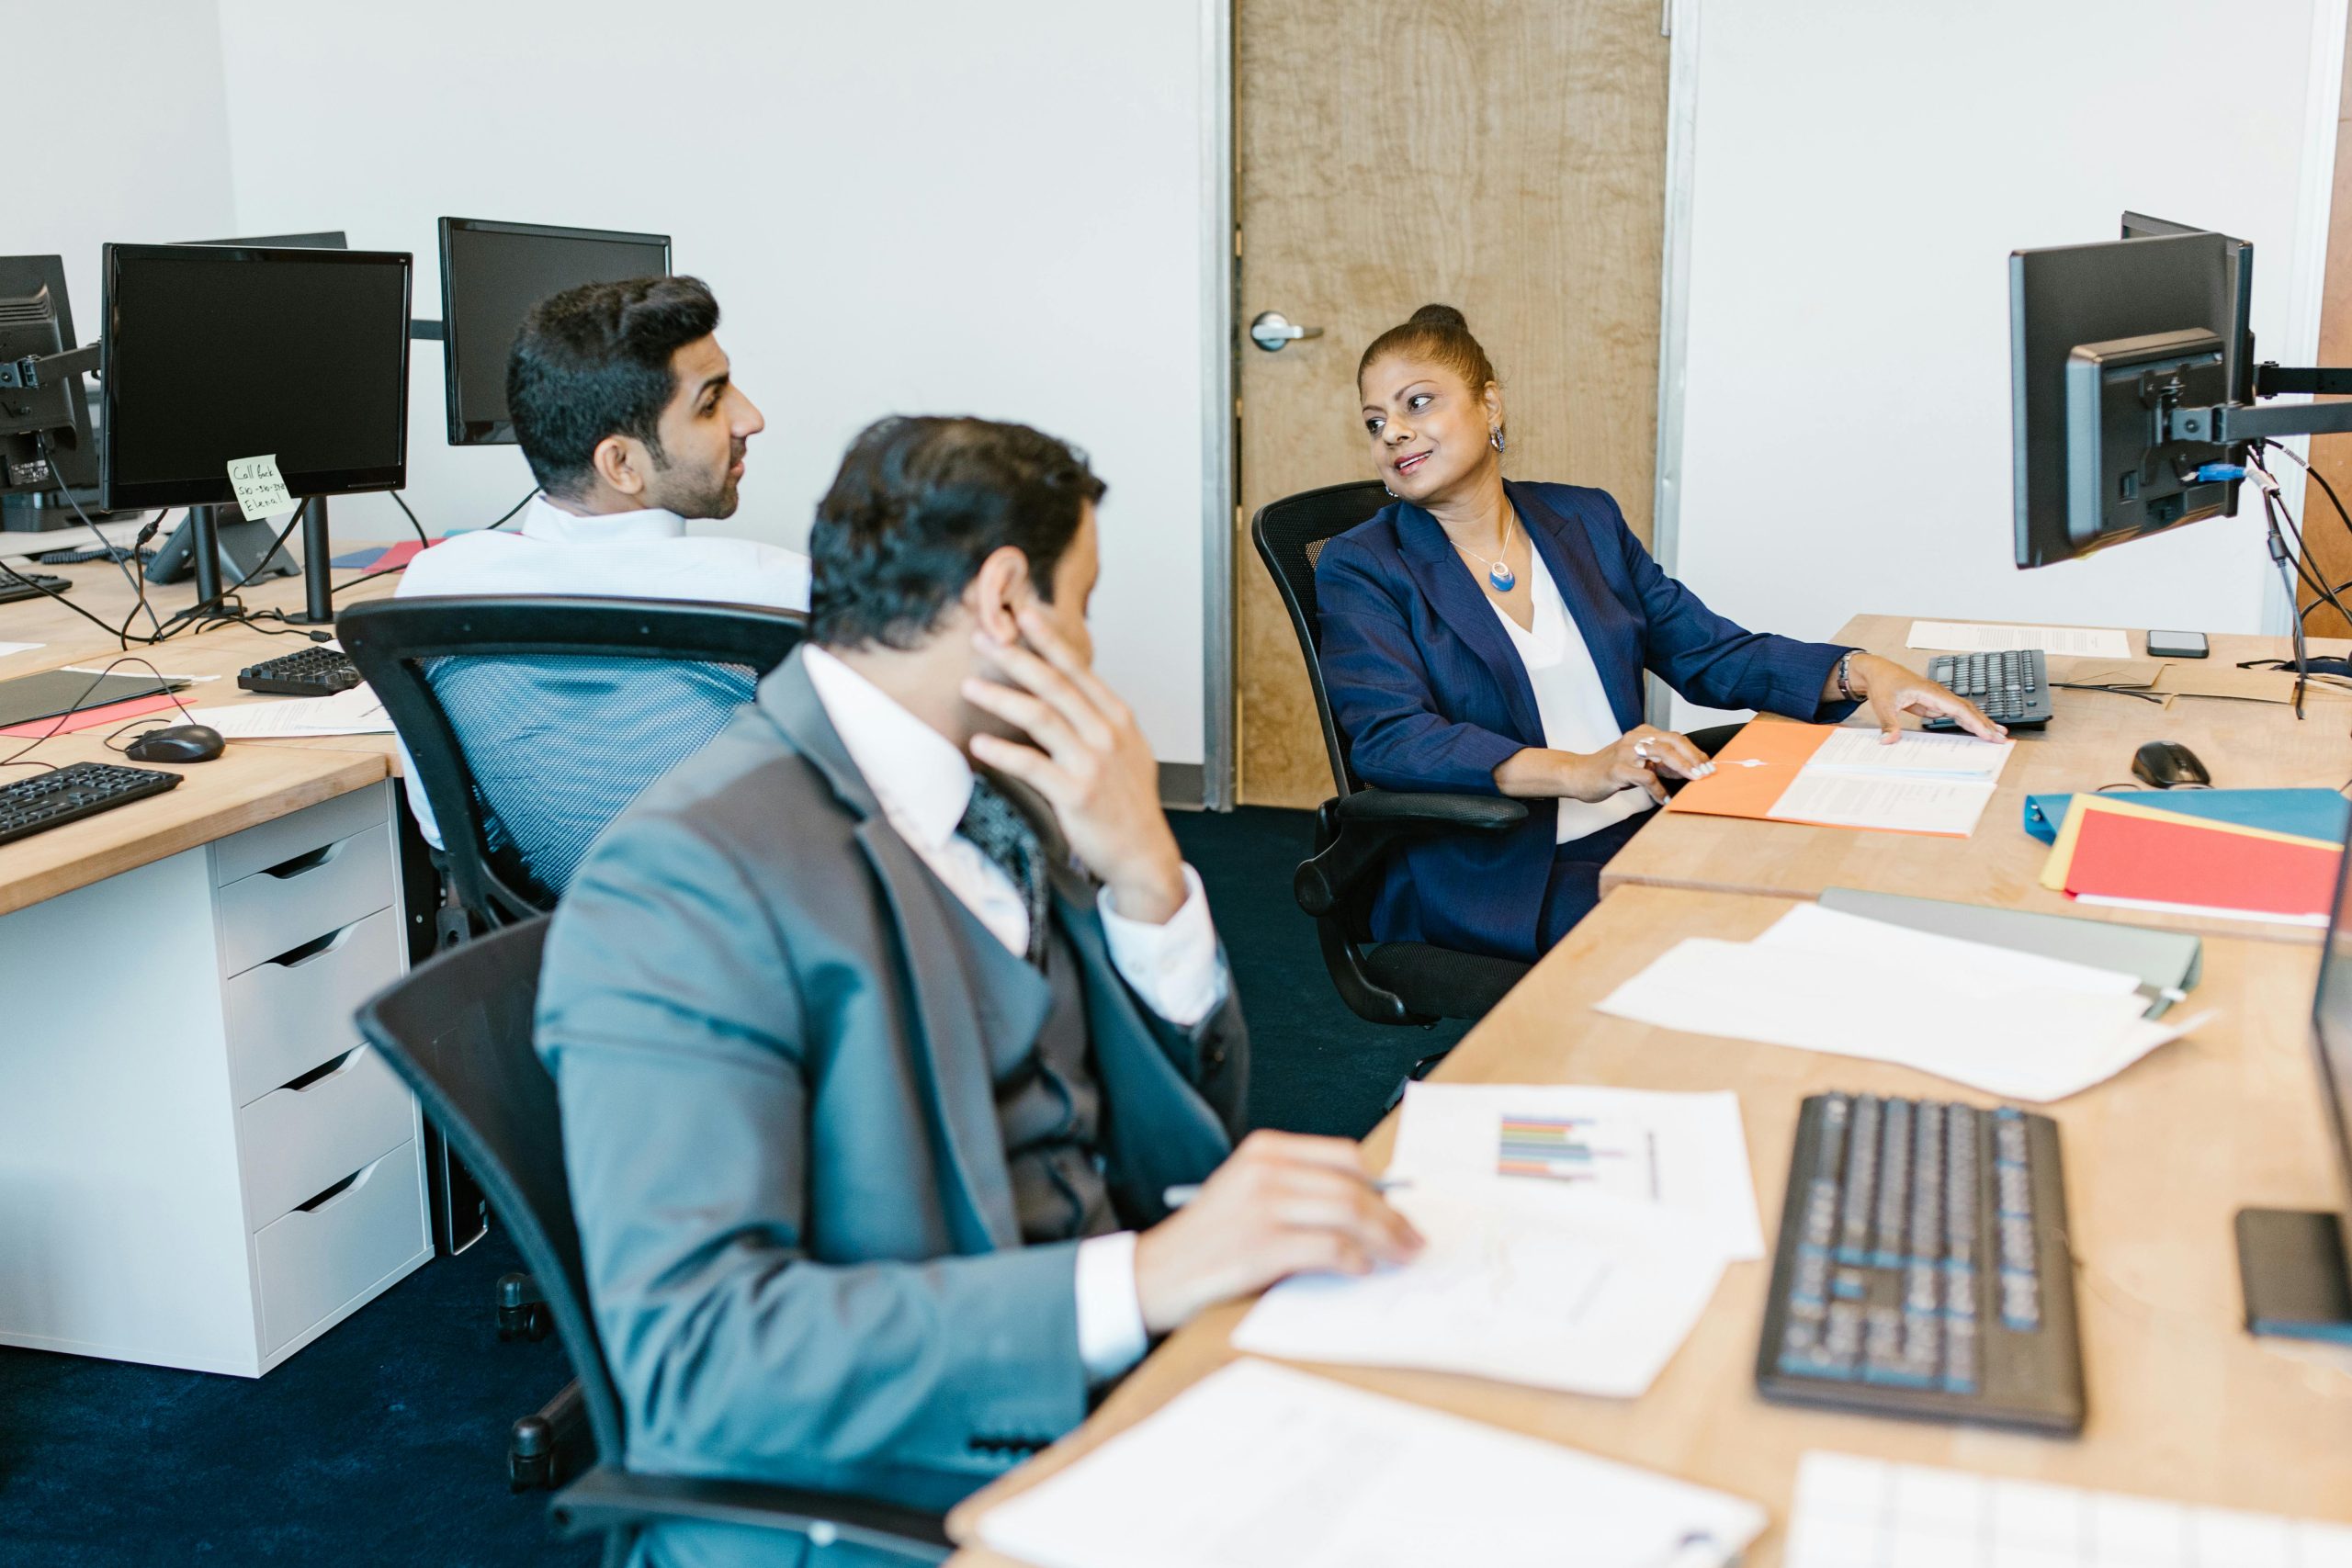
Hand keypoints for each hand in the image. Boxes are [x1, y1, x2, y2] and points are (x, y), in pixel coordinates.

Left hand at [963, 605, 1186, 923]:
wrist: (1143, 852)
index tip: (1023, 615)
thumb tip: (1067, 691)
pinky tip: (979, 743)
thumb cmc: (1128, 802)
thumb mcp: (1126, 750)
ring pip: (1040, 716)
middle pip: (1054, 684)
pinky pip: (1032, 765)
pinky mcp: (1076, 793)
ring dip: (1001, 697)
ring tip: (970, 686)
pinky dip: (1002, 752)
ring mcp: (1093, 763)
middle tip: (984, 639)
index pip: (1078, 669)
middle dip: (1015, 657)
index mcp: (1118, 718)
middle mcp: (1107, 734)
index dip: (1049, 640)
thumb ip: (1098, 719)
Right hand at [1131, 1130, 1423, 1334]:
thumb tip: (1368, 1210)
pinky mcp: (1263, 1245)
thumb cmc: (1207, 1240)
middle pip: (1353, 1185)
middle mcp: (1266, 1169)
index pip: (1344, 1156)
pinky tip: (1362, 1269)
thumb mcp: (1248, 1194)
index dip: (1381, 1185)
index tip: (1400, 1209)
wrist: (1154, 1273)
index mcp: (1265, 1150)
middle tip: (1413, 1239)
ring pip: (1349, 1213)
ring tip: (1400, 1256)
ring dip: (1385, 1238)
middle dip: (1393, 1216)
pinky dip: (1354, 1260)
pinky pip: (1329, 1249)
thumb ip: (1299, 1191)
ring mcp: (1263, 1206)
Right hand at [1564, 724, 1714, 805]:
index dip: (1694, 751)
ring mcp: (1625, 752)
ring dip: (1682, 767)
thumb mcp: (1638, 763)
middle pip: (1672, 741)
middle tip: (1706, 773)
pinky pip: (1645, 777)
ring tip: (1694, 780)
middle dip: (1693, 757)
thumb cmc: (1610, 771)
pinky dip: (1658, 789)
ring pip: (1662, 754)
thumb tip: (1687, 770)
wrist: (1578, 775)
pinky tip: (1664, 798)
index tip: (1708, 765)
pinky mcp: (1617, 769)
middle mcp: (1635, 738)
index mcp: (1642, 733)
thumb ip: (1660, 764)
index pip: (1675, 737)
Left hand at [1844, 652, 2006, 742]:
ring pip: (1963, 711)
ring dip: (1979, 722)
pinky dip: (1967, 721)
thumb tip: (1889, 740)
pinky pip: (1954, 713)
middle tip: (2001, 738)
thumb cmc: (1883, 682)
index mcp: (1930, 692)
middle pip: (1967, 710)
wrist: (1877, 671)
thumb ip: (1888, 724)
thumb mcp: (1883, 705)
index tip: (1989, 734)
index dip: (1976, 723)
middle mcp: (1938, 694)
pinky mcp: (1933, 702)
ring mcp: (1937, 698)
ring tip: (1996, 734)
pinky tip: (1975, 729)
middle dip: (1985, 724)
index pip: (1959, 709)